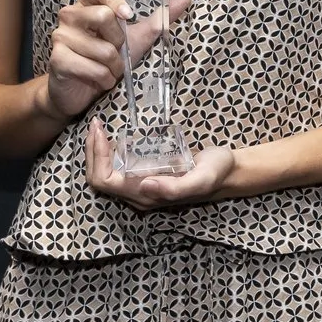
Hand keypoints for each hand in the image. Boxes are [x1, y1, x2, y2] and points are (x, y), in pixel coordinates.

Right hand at [44, 0, 190, 120]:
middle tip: (117, 53)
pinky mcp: (57, 59)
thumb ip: (159, 18)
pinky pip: (93, 68)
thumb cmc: (108, 60)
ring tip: (110, 70)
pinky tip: (100, 80)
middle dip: (120, 42)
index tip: (128, 16)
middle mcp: (70, 14)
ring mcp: (60, 36)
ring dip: (115, 66)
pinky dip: (104, 79)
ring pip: (103, 49)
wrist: (81, 92)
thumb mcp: (136, 38)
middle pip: (103, 16)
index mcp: (88, 3)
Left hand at [85, 119, 236, 209]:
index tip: (100, 130)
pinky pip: (116, 169)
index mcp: (146, 197)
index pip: (105, 181)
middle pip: (99, 179)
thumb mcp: (201, 179)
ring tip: (99, 128)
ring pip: (105, 174)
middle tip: (96, 125)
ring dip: (96, 152)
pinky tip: (112, 137)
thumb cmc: (216, 173)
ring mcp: (141, 188)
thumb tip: (144, 186)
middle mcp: (139, 195)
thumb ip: (175, 188)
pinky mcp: (145, 178)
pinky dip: (107, 152)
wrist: (229, 172)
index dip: (96, 157)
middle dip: (91, 152)